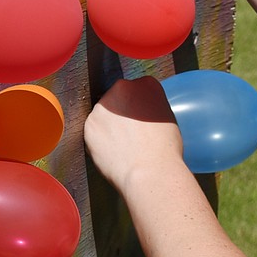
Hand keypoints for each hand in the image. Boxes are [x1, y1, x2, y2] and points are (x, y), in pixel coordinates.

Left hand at [85, 77, 185, 193]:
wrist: (149, 172)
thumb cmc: (164, 151)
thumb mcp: (167, 119)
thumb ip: (151, 107)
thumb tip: (141, 112)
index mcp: (147, 84)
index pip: (138, 89)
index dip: (139, 108)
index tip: (141, 122)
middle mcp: (123, 87)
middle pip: (118, 98)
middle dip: (121, 114)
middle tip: (131, 135)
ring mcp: (104, 105)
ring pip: (104, 115)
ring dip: (109, 127)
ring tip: (123, 147)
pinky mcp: (90, 123)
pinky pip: (94, 131)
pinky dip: (100, 141)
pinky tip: (113, 152)